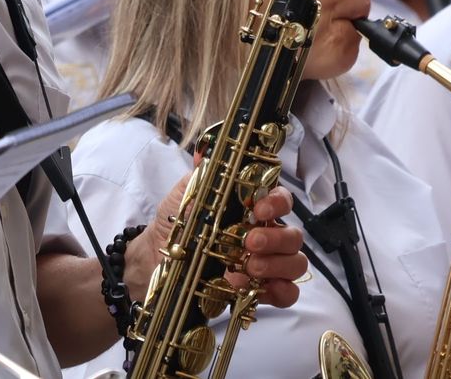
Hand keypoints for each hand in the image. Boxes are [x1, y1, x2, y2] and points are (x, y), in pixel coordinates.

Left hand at [125, 174, 305, 309]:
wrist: (155, 259)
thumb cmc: (175, 224)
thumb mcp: (184, 195)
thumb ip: (201, 177)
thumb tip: (205, 156)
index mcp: (251, 209)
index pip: (282, 200)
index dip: (278, 202)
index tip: (258, 208)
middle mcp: (264, 234)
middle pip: (294, 235)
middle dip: (275, 238)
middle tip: (248, 242)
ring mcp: (265, 264)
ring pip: (295, 263)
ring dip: (278, 265)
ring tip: (250, 267)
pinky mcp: (260, 291)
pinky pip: (289, 293)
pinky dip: (282, 292)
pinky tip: (261, 288)